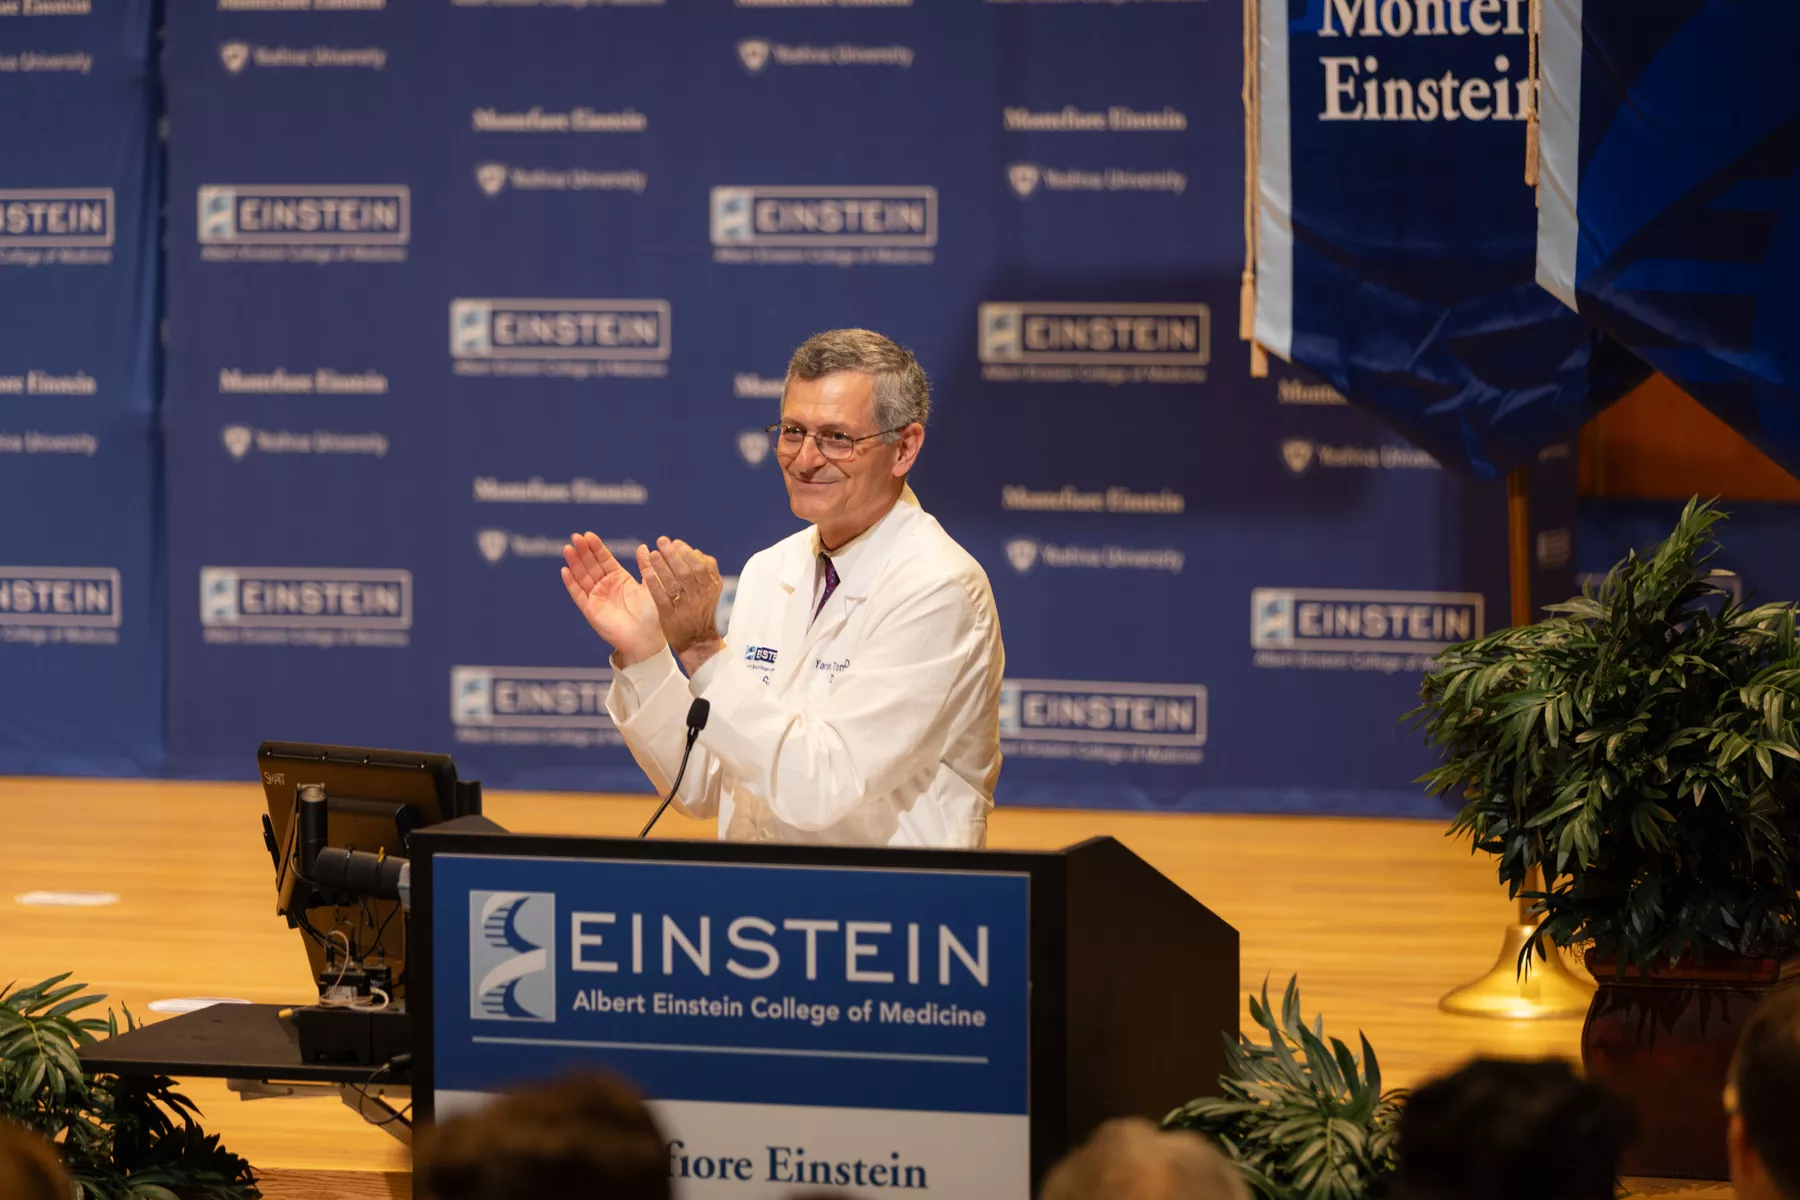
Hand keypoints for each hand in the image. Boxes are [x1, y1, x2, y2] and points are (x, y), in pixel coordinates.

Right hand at [561, 533, 666, 664]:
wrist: (646, 638)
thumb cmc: (652, 614)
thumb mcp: (650, 585)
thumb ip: (645, 567)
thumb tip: (644, 547)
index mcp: (619, 578)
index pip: (604, 559)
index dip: (596, 547)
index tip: (588, 535)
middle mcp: (606, 586)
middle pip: (591, 565)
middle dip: (583, 551)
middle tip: (576, 537)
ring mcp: (596, 597)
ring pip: (582, 577)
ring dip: (574, 563)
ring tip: (567, 548)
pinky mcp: (590, 610)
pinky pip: (578, 595)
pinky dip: (571, 583)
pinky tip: (565, 570)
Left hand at [642, 537, 724, 673]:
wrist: (697, 640)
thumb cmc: (701, 610)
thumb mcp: (710, 590)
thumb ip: (705, 571)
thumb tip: (694, 550)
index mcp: (711, 587)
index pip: (701, 564)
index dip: (687, 552)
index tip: (675, 543)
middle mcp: (700, 596)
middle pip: (687, 571)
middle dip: (673, 554)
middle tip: (662, 541)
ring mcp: (685, 607)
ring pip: (674, 583)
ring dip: (662, 566)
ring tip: (653, 554)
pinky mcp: (671, 617)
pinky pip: (662, 597)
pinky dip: (654, 583)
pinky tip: (647, 572)